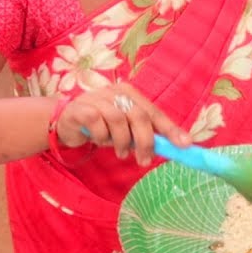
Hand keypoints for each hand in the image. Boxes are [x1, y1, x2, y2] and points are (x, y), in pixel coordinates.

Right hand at [55, 84, 189, 165]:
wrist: (66, 122)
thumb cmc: (102, 125)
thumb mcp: (125, 129)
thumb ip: (144, 134)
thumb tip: (173, 147)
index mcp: (130, 93)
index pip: (154, 111)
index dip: (170, 129)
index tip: (184, 145)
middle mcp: (115, 91)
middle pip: (139, 116)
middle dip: (145, 142)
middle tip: (144, 161)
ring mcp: (97, 98)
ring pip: (118, 120)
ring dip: (122, 142)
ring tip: (121, 153)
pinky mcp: (80, 108)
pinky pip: (97, 124)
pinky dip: (102, 138)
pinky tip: (100, 142)